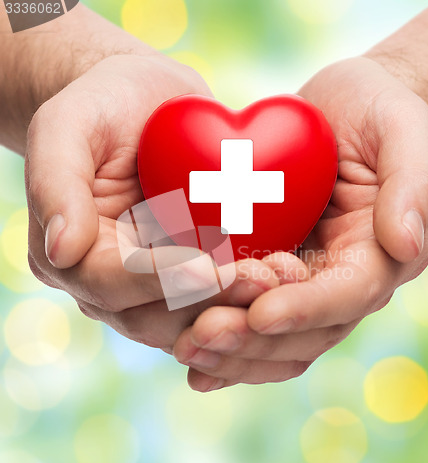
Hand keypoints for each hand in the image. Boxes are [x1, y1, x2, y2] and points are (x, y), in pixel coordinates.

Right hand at [26, 54, 278, 350]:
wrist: (147, 104)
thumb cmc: (101, 106)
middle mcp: (117, 283)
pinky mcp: (198, 267)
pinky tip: (291, 269)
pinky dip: (255, 286)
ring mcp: (160, 281)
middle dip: (212, 300)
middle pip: (160, 313)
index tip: (204, 268)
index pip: (112, 284)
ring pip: (199, 312)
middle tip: (262, 281)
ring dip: (242, 302)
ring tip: (284, 276)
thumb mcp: (65, 126)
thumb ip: (55, 183)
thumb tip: (60, 250)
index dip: (157, 281)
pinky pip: (225, 289)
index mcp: (76, 257)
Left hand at [173, 57, 427, 390]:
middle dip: (253, 339)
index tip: (261, 314)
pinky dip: (222, 338)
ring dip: (231, 350)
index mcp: (378, 254)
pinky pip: (247, 314)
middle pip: (304, 331)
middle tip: (200, 336)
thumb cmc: (378, 114)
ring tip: (184, 347)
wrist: (341, 115)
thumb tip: (407, 243)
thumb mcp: (405, 129)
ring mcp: (304, 280)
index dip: (305, 309)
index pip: (347, 295)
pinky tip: (184, 346)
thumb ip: (414, 183)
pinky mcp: (269, 271)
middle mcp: (341, 280)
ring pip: (273, 337)